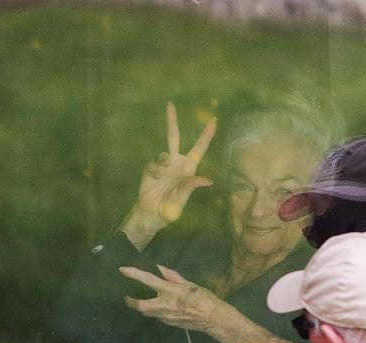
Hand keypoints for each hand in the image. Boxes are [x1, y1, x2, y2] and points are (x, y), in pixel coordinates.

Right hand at [120, 103, 216, 249]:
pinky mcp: (150, 169)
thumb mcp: (183, 198)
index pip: (199, 148)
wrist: (153, 214)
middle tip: (170, 104)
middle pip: (174, 137)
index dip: (206, 134)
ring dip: (163, 160)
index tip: (214, 120)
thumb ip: (192, 186)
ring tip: (162, 173)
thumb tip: (208, 180)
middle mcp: (176, 163)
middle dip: (172, 121)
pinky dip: (155, 170)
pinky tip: (155, 179)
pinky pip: (153, 164)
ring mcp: (163, 165)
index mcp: (189, 168)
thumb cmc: (171, 208)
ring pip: (163, 151)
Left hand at [120, 264, 233, 334]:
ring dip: (142, 306)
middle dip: (130, 301)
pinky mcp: (169, 323)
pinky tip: (157, 306)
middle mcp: (164, 305)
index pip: (147, 280)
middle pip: (140, 305)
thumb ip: (172, 276)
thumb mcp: (189, 283)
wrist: (213, 318)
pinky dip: (154, 310)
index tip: (122, 270)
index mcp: (170, 291)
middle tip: (126, 296)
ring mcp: (165, 317)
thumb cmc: (204, 298)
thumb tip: (159, 269)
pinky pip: (157, 316)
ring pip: (147, 312)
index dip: (133, 274)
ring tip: (139, 300)